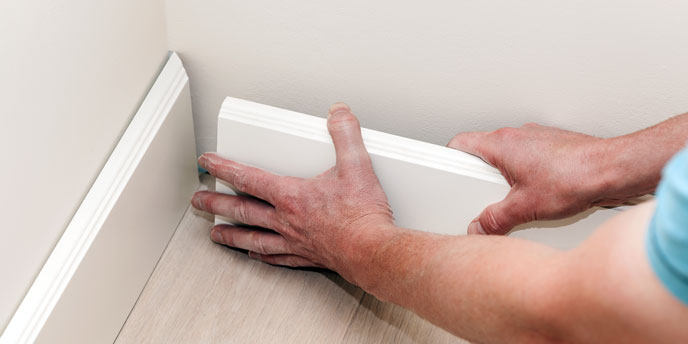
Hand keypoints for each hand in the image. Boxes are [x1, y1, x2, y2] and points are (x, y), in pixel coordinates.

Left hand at [191, 103, 395, 282]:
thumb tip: (338, 114)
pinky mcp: (307, 256)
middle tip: (198, 201)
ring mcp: (294, 241)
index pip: (249, 178)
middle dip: (216, 204)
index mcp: (292, 196)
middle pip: (242, 210)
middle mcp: (287, 220)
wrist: (372, 250)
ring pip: (253, 237)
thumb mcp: (357, 165)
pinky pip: (276, 257)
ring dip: (231, 234)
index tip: (207, 163)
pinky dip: (261, 255)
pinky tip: (254, 255)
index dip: (224, 167)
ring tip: (215, 234)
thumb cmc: (362, 216)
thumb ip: (346, 135)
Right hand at [448, 123, 617, 234]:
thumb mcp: (525, 207)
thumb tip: (481, 226)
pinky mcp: (552, 146)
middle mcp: (517, 135)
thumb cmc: (576, 175)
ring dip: (506, 176)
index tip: (447, 171)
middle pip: (484, 152)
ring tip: (518, 196)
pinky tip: (540, 193)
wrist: (613, 170)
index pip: (461, 143)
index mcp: (501, 143)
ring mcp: (535, 138)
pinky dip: (527, 175)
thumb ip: (495, 219)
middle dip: (481, 176)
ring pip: (507, 156)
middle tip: (487, 195)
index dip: (450, 158)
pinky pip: (528, 159)